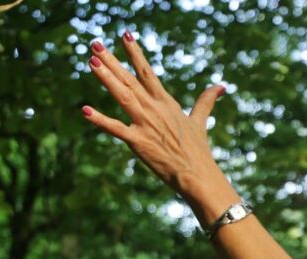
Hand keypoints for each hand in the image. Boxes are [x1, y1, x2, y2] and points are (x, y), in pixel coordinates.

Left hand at [81, 35, 233, 223]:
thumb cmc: (198, 151)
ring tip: (91, 62)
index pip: (147, 73)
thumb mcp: (200, 121)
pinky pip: (116, 129)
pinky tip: (85, 111)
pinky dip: (101, 120)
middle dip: (112, 61)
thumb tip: (221, 86)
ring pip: (123, 96)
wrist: (197, 175)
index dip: (135, 54)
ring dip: (107, 78)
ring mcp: (146, 124)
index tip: (124, 36)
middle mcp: (154, 109)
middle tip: (95, 43)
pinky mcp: (139, 142)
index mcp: (166, 103)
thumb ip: (206, 101)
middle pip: (130, 80)